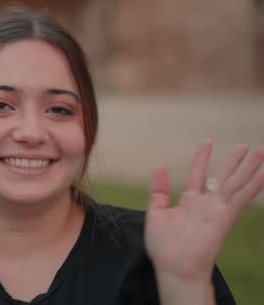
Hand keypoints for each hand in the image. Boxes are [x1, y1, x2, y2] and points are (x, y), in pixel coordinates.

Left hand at [145, 141, 263, 281]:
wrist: (174, 267)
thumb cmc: (163, 246)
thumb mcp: (156, 212)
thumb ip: (159, 190)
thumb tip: (159, 166)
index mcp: (189, 201)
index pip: (197, 174)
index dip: (203, 158)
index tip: (208, 142)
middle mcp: (206, 203)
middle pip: (223, 176)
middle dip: (234, 161)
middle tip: (246, 146)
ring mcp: (217, 210)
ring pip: (236, 183)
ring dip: (249, 168)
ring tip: (261, 151)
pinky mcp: (225, 218)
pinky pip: (242, 198)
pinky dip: (254, 186)